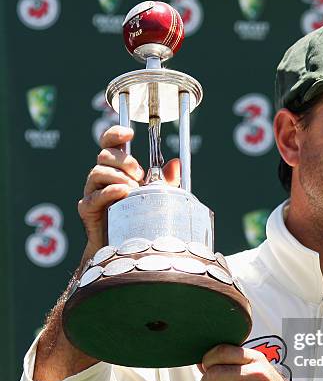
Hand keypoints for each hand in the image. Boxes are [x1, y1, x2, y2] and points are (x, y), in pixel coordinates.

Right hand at [78, 125, 180, 256]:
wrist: (123, 246)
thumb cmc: (139, 217)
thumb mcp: (158, 196)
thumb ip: (166, 181)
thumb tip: (176, 163)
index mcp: (116, 169)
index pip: (109, 144)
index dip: (115, 134)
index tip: (130, 134)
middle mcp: (101, 177)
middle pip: (104, 155)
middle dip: (123, 160)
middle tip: (139, 173)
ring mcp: (92, 191)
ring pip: (98, 172)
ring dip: (118, 177)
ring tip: (134, 188)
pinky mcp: (87, 208)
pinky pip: (95, 196)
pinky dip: (110, 192)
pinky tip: (123, 192)